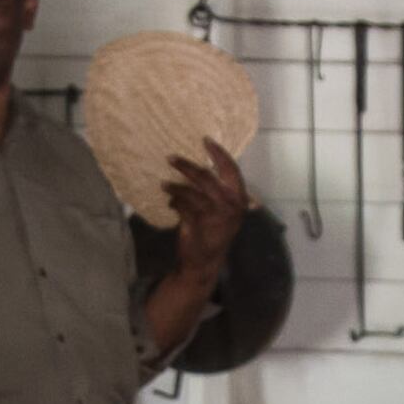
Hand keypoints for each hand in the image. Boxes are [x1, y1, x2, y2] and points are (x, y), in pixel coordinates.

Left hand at [164, 142, 249, 277]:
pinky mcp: (199, 225)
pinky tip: (170, 202)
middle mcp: (231, 206)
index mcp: (239, 199)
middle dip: (187, 166)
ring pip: (192, 192)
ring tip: (164, 183)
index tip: (205, 140)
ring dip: (176, 186)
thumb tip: (203, 166)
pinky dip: (175, 203)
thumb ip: (219, 192)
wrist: (204, 263)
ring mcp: (216, 216)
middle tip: (170, 158)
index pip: (231, 170)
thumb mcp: (224, 212)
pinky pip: (183, 207)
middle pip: (207, 178)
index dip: (218, 153)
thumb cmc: (214, 233)